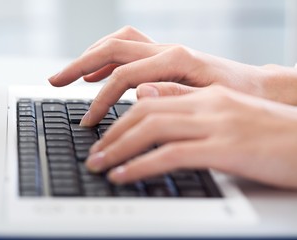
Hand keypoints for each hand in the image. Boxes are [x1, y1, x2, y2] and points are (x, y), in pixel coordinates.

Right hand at [49, 26, 296, 125]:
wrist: (257, 87)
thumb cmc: (238, 98)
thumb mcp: (210, 103)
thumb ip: (174, 96)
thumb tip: (137, 94)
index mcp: (176, 60)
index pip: (122, 77)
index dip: (100, 100)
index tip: (88, 123)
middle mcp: (167, 50)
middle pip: (112, 50)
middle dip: (79, 65)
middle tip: (55, 81)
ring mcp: (164, 52)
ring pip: (118, 44)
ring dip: (90, 56)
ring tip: (71, 75)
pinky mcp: (163, 58)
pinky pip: (129, 52)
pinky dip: (108, 60)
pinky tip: (97, 75)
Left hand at [85, 86, 296, 188]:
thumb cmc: (272, 134)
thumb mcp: (226, 114)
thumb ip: (186, 104)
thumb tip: (145, 95)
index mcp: (206, 96)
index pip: (149, 99)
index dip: (119, 118)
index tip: (102, 135)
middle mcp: (207, 104)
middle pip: (143, 112)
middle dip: (111, 134)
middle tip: (93, 154)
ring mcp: (216, 124)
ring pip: (151, 129)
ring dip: (118, 149)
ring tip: (99, 165)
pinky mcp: (225, 148)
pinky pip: (171, 154)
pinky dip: (142, 165)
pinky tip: (124, 175)